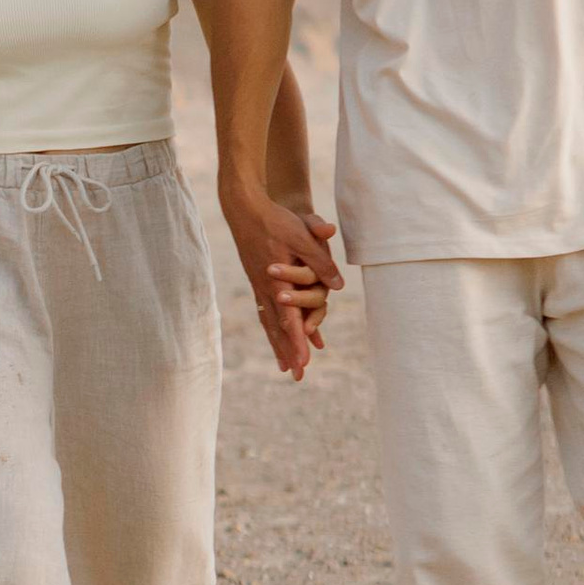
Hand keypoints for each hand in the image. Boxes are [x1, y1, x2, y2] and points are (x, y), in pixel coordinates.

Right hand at [225, 193, 342, 379]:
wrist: (245, 208)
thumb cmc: (275, 219)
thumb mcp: (301, 236)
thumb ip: (320, 261)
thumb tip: (338, 286)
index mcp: (275, 281)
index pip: (288, 318)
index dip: (297, 341)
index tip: (303, 362)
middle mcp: (264, 289)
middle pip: (276, 328)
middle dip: (287, 352)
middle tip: (296, 376)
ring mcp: (258, 287)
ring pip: (269, 323)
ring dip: (278, 345)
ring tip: (284, 366)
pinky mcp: (257, 282)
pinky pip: (265, 312)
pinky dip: (272, 328)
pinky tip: (275, 337)